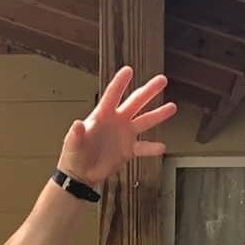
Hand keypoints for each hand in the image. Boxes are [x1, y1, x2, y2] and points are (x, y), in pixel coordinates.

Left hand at [56, 66, 176, 185]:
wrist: (80, 174)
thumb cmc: (74, 155)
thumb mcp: (72, 143)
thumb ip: (76, 134)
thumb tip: (77, 125)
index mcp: (102, 115)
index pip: (112, 95)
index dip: (120, 83)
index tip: (128, 70)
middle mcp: (117, 121)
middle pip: (135, 102)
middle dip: (148, 91)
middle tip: (162, 80)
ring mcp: (124, 134)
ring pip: (144, 121)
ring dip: (158, 114)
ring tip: (172, 107)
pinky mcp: (128, 150)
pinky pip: (143, 147)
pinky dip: (152, 148)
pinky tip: (161, 147)